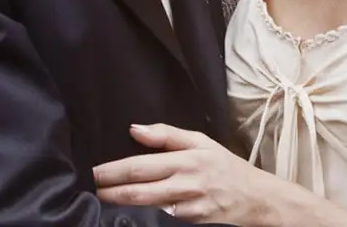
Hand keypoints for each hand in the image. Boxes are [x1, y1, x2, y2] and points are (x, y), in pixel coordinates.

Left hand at [95, 124, 273, 224]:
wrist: (256, 198)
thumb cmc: (225, 166)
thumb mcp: (201, 141)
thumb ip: (167, 134)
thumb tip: (135, 129)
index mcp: (187, 159)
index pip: (142, 165)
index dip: (114, 170)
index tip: (95, 171)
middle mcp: (186, 184)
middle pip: (139, 190)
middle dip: (111, 191)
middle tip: (91, 188)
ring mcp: (188, 208)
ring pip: (148, 208)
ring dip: (122, 205)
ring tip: (103, 199)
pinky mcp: (192, 224)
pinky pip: (163, 220)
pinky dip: (144, 216)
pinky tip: (130, 213)